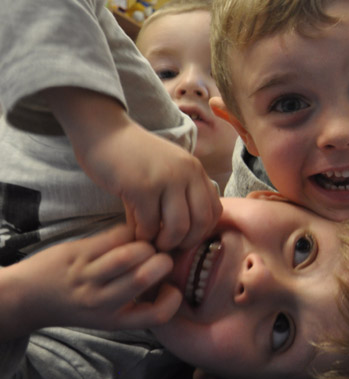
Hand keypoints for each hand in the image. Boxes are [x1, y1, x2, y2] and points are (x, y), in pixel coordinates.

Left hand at [0, 224, 181, 341]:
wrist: (29, 297)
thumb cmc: (78, 303)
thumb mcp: (108, 314)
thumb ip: (137, 301)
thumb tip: (171, 276)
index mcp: (115, 319)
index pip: (156, 314)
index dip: (173, 298)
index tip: (170, 287)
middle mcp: (101, 302)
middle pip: (144, 278)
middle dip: (162, 261)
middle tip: (160, 256)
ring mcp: (87, 277)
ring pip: (128, 255)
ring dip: (145, 245)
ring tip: (144, 245)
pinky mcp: (77, 254)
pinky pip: (113, 237)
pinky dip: (129, 232)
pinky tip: (129, 235)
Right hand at [44, 88, 221, 251]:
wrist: (104, 132)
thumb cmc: (133, 156)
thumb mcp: (167, 170)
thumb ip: (179, 194)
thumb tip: (185, 234)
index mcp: (196, 170)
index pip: (215, 211)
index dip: (201, 232)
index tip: (183, 239)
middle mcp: (187, 173)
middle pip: (201, 222)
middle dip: (185, 242)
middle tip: (167, 246)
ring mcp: (166, 179)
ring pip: (178, 227)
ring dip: (165, 242)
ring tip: (151, 242)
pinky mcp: (142, 187)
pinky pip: (150, 224)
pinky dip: (143, 235)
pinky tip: (135, 232)